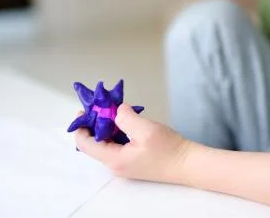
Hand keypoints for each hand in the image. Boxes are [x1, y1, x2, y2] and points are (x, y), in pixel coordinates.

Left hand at [74, 104, 190, 183]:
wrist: (188, 164)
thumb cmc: (168, 149)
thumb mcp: (145, 129)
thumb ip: (126, 117)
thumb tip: (116, 110)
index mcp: (114, 158)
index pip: (85, 143)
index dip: (81, 126)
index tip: (86, 110)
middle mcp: (115, 164)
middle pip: (94, 143)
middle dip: (96, 123)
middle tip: (104, 105)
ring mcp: (123, 164)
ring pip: (107, 143)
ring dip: (108, 126)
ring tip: (116, 110)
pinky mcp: (132, 161)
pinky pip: (117, 145)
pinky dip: (118, 131)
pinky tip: (128, 121)